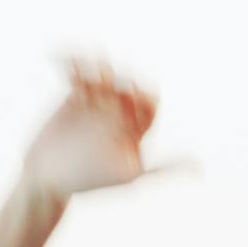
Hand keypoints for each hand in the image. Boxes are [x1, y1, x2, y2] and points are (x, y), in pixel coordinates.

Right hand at [20, 60, 160, 199]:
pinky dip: (74, 65)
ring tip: (84, 75)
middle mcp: (121, 110)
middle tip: (101, 86)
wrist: (48, 177)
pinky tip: (68, 67)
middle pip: (126, 85)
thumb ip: (161, 169)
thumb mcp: (127, 176)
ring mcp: (99, 100)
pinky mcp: (77, 93)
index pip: (150, 102)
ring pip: (104, 74)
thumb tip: (198, 168)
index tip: (129, 97)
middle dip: (115, 84)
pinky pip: (80, 72)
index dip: (142, 97)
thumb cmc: (89, 181)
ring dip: (96, 69)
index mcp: (138, 127)